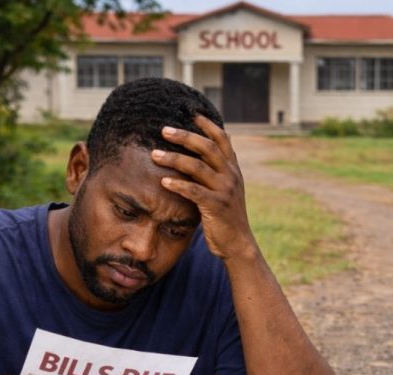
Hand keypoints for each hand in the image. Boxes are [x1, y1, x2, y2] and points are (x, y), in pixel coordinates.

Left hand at [150, 116, 255, 260]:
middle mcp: (231, 176)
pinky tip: (163, 182)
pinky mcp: (217, 206)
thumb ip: (215, 172)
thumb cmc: (225, 216)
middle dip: (185, 136)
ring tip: (154, 155)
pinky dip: (178, 185)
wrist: (238, 243)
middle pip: (208, 147)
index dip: (207, 124)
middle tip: (164, 129)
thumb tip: (199, 155)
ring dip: (174, 158)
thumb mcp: (224, 189)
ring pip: (198, 167)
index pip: (222, 139)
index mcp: (233, 169)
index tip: (190, 113)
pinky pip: (195, 191)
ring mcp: (225, 190)